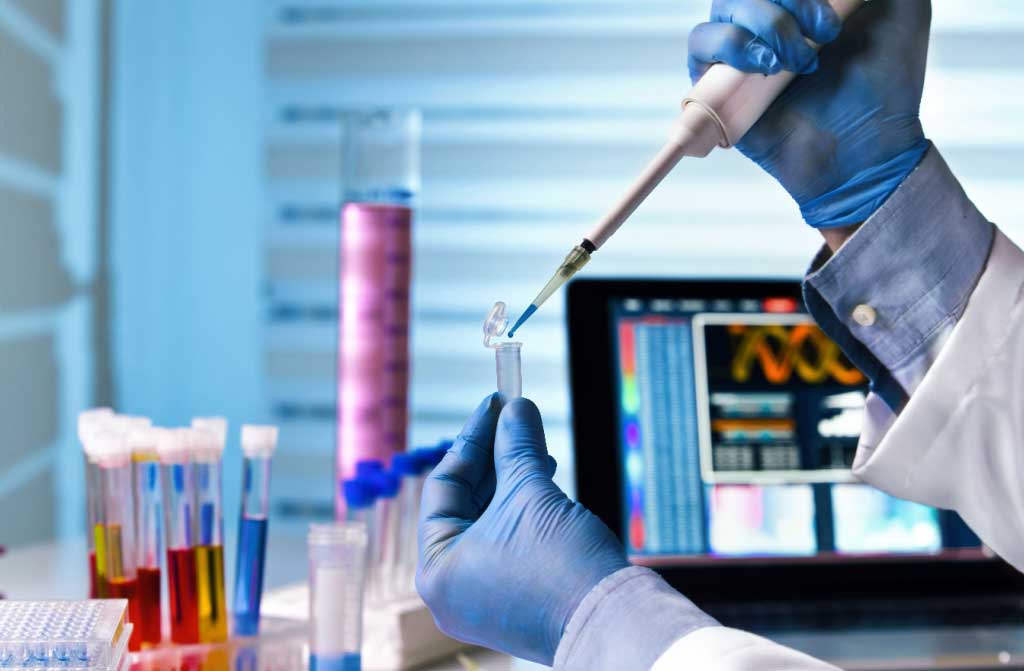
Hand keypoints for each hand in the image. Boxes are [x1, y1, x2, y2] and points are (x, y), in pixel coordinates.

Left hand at [416, 395, 629, 664]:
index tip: (496, 403)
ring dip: (512, 479)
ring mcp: (482, 597)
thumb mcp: (531, 493)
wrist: (611, 620)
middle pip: (465, 503)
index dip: (472, 439)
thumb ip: (516, 446)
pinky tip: (544, 477)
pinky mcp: (514, 598)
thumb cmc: (559, 566)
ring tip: (536, 445)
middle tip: (514, 417)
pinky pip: (507, 542)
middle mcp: (452, 588)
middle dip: (494, 458)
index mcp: (436, 568)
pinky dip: (522, 509)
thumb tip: (515, 408)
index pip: (443, 486)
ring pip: (489, 521)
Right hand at [688, 0, 930, 228]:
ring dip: (764, 25)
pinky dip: (731, 47)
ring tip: (799, 61)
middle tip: (826, 32)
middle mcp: (768, 20)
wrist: (870, 146)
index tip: (825, 12)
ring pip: (724, 8)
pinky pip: (701, 45)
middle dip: (785, 2)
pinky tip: (767, 69)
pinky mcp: (718, 88)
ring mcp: (741, 53)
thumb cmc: (887, 82)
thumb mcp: (902, 6)